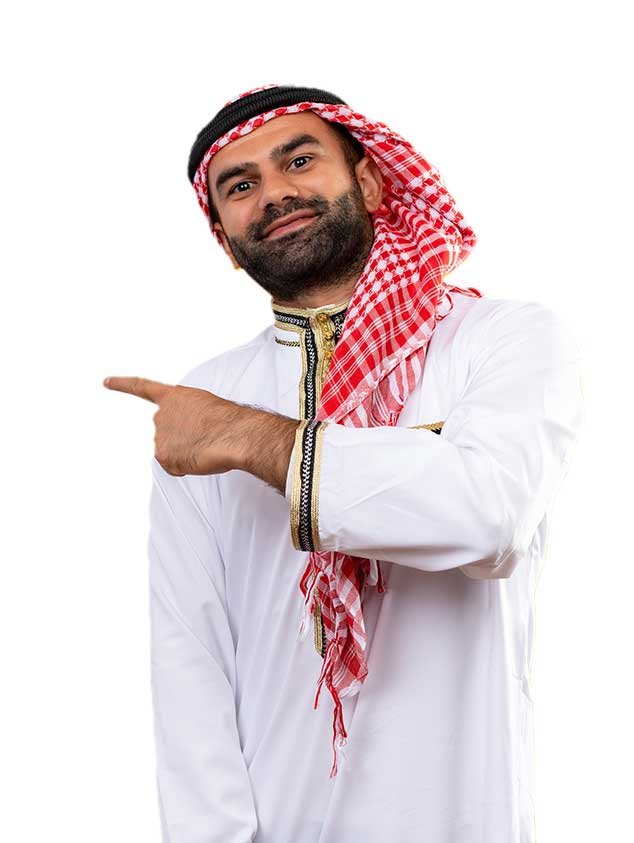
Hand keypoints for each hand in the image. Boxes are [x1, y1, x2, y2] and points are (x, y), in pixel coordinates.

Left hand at [103, 375, 252, 476]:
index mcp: (174, 397)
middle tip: (204, 438)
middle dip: (182, 438)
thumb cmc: (228, 420)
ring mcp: (159, 435)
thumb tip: (185, 437)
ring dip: (186, 453)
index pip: (142, 388)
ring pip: (171, 451)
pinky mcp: (162, 455)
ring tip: (206, 446)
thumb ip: (188, 415)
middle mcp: (161, 415)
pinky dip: (186, 467)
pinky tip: (200, 458)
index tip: (106, 382)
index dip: (123, 385)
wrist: (234, 434)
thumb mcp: (205, 406)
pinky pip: (174, 467)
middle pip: (166, 432)